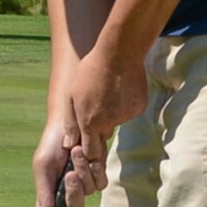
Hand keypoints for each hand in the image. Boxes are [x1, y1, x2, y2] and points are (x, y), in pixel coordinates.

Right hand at [32, 121, 104, 206]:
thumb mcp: (42, 165)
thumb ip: (43, 191)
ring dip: (83, 171)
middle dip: (73, 192)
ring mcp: (84, 183)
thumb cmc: (52, 142)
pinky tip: (88, 151)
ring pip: (89, 192)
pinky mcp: (97, 173)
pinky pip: (100, 181)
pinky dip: (94, 167)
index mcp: (49, 193)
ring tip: (76, 151)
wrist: (72, 119)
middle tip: (70, 175)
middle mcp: (67, 192)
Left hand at [65, 45, 147, 161]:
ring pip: (116, 122)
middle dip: (98, 128)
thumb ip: (70, 122)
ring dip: (111, 114)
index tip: (86, 143)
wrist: (119, 54)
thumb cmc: (90, 71)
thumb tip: (68, 144)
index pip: (90, 152)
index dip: (88, 150)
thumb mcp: (72, 95)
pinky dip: (125, 105)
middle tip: (97, 105)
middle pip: (103, 136)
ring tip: (108, 91)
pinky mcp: (138, 109)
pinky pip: (129, 112)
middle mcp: (109, 124)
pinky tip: (121, 88)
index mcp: (90, 123)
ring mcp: (125, 117)